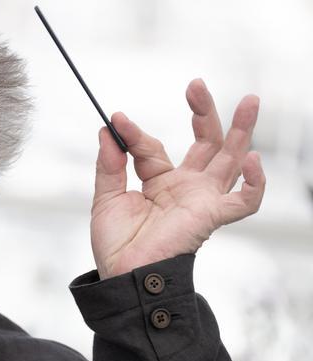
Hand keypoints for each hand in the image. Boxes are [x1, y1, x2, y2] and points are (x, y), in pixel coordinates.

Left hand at [90, 78, 264, 278]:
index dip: (135, 134)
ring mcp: (201, 199)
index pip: (152, 148)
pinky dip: (254, 182)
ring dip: (242, 130)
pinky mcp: (211, 216)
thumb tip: (108, 129)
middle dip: (204, 112)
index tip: (118, 121)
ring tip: (250, 101)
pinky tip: (252, 159)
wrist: (122, 275)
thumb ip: (110, 164)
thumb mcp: (106, 197)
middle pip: (205, 143)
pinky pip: (244, 201)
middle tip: (197, 85)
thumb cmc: (117, 245)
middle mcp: (186, 187)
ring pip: (230, 159)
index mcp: (160, 182)